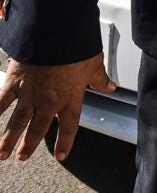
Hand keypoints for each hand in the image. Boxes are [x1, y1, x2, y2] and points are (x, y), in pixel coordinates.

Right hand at [0, 54, 115, 162]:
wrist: (56, 35)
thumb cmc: (76, 48)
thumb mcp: (94, 64)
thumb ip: (99, 79)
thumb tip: (109, 86)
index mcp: (70, 98)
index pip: (69, 126)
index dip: (65, 142)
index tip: (61, 156)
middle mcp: (49, 101)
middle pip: (38, 129)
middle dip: (29, 145)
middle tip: (22, 157)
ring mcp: (29, 93)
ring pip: (17, 122)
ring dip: (8, 139)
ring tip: (2, 154)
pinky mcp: (14, 82)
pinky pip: (0, 102)